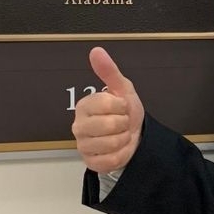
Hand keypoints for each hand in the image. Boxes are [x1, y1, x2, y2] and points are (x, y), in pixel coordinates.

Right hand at [72, 46, 144, 172]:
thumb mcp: (122, 89)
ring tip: (120, 135)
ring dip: (124, 140)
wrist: (134, 136)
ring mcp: (83, 145)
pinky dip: (121, 155)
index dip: (121, 106)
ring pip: (111, 144)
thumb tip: (96, 51)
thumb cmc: (125, 111)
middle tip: (122, 122)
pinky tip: (118, 149)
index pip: (106, 103)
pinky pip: (111, 160)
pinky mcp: (90, 162)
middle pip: (109, 125)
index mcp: (84, 106)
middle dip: (124, 123)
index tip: (121, 107)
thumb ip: (109, 71)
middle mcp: (79, 126)